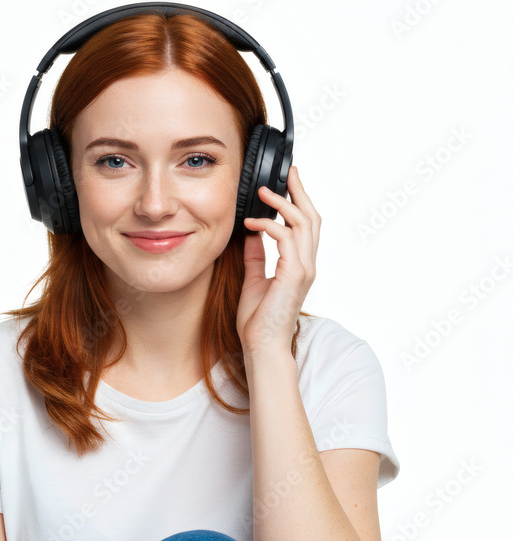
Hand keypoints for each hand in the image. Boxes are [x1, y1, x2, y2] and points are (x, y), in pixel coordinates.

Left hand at [236, 166, 320, 360]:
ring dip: (283, 204)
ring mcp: (303, 269)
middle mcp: (307, 264)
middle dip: (300, 192)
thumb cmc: (257, 320)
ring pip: (303, 224)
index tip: (289, 180)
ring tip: (264, 193)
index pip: (307, 225)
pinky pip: (286, 239)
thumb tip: (250, 234)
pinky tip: (251, 224)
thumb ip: (255, 257)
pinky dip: (269, 226)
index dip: (300, 200)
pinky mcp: (294, 275)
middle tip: (287, 172)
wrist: (261, 346)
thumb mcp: (254, 280)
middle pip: (312, 217)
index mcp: (300, 264)